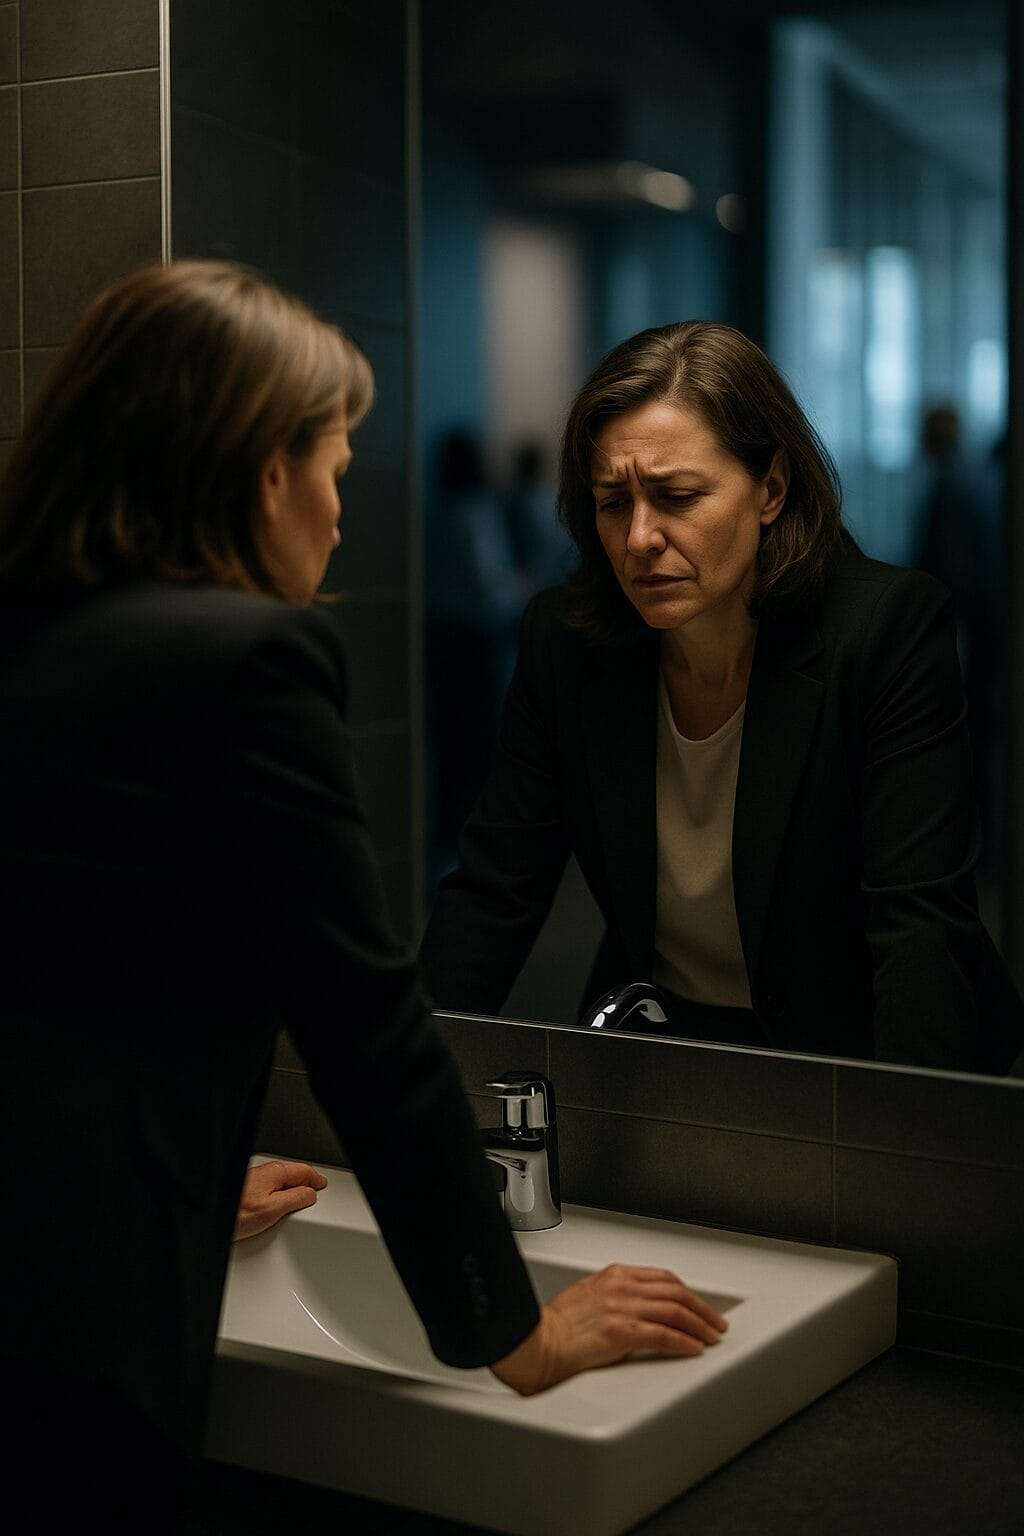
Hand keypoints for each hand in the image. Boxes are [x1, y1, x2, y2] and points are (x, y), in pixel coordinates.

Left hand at [232, 1159, 327, 1240]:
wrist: (212, 1217)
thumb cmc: (237, 1214)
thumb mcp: (274, 1210)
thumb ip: (296, 1199)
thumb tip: (310, 1194)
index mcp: (275, 1173)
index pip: (303, 1171)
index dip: (316, 1179)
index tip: (322, 1185)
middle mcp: (264, 1173)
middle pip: (292, 1175)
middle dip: (304, 1182)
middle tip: (315, 1190)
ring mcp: (254, 1180)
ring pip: (280, 1181)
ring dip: (291, 1188)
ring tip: (300, 1198)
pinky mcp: (246, 1191)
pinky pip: (269, 1188)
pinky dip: (279, 1193)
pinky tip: (279, 1203)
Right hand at [489, 1264, 728, 1394]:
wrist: (536, 1342)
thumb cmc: (556, 1326)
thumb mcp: (589, 1297)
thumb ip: (616, 1298)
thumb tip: (640, 1312)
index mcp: (614, 1275)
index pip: (663, 1278)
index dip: (687, 1292)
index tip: (699, 1305)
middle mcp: (621, 1287)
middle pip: (675, 1291)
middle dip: (701, 1308)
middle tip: (716, 1322)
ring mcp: (622, 1308)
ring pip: (675, 1311)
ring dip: (699, 1325)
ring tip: (711, 1337)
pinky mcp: (621, 1332)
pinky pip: (663, 1336)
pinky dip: (684, 1342)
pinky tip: (694, 1349)